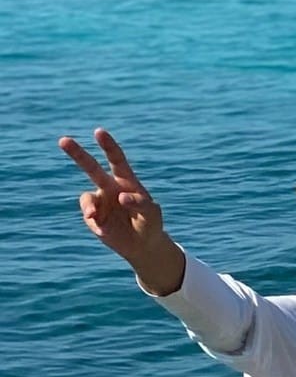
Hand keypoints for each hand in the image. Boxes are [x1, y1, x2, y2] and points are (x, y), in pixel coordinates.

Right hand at [61, 129, 167, 262]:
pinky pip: (89, 215)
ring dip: (89, 206)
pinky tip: (104, 229)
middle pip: (91, 168)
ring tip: (94, 217)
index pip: (116, 160)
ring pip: (86, 198)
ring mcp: (99, 201)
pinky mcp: (93, 217)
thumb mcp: (152, 213)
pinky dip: (94, 221)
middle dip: (77, 154)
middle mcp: (109, 187)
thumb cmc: (150, 223)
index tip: (99, 132)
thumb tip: (121, 197)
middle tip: (63, 140)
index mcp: (126, 181)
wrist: (141, 245)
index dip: (108, 146)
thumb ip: (140, 203)